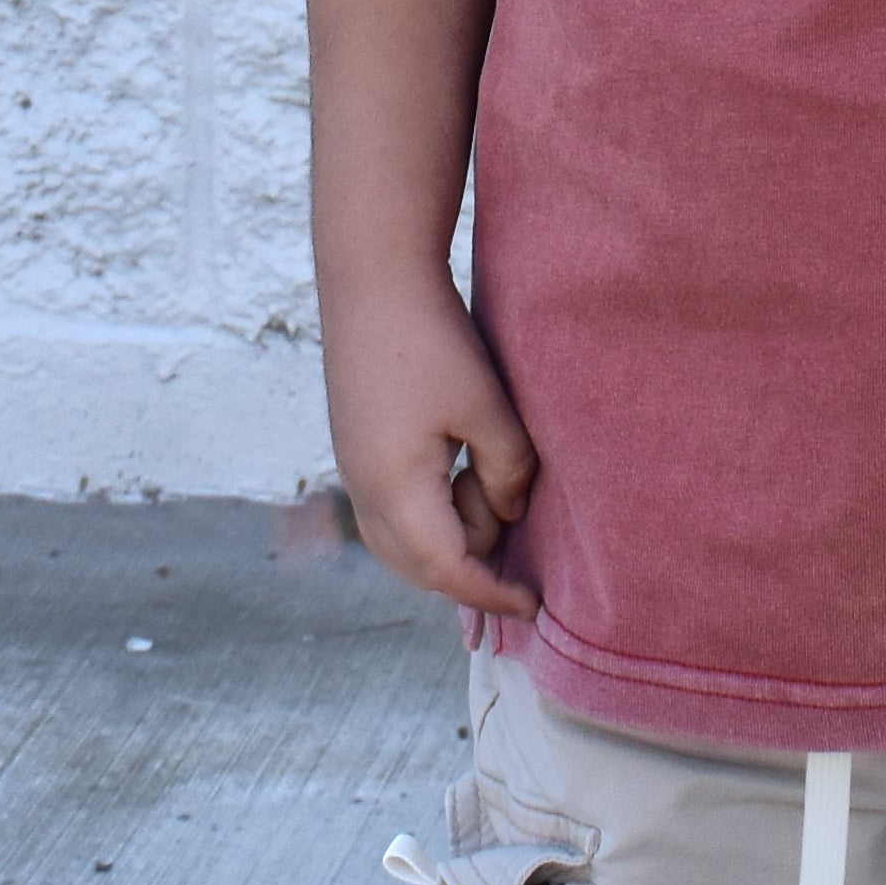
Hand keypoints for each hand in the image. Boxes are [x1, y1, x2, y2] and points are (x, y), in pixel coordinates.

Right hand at [323, 273, 541, 620]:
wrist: (371, 278)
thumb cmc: (432, 339)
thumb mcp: (487, 408)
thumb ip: (508, 472)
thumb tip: (511, 513)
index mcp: (394, 490)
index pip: (447, 571)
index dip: (492, 594)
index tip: (533, 606)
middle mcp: (362, 491)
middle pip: (418, 569)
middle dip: (470, 566)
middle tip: (513, 526)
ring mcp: (352, 470)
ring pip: (401, 544)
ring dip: (448, 538)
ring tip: (486, 480)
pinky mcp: (354, 448)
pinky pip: (390, 513)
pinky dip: (427, 517)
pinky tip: (459, 476)